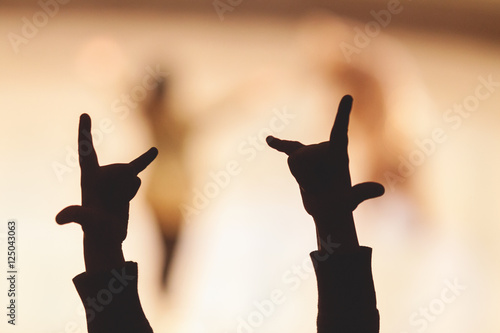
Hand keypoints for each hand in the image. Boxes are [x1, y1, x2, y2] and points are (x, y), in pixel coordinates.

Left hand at [56, 114, 157, 246]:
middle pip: (122, 171)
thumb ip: (76, 215)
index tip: (85, 114)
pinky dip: (146, 159)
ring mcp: (114, 179)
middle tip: (114, 205)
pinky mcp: (126, 185)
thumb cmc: (95, 230)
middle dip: (125, 187)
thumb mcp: (87, 221)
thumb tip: (59, 219)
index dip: (85, 133)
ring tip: (119, 205)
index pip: (86, 151)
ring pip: (131, 175)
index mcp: (88, 178)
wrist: (108, 238)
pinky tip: (154, 150)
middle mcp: (100, 175)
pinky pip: (138, 170)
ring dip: (130, 191)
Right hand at [267, 95, 383, 248]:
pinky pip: (287, 148)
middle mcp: (326, 149)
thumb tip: (379, 190)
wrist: (328, 212)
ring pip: (295, 161)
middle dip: (306, 177)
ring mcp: (312, 154)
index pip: (340, 131)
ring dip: (301, 178)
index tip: (348, 96)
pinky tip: (268, 139)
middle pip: (305, 156)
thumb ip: (361, 192)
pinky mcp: (300, 160)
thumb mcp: (350, 200)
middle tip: (319, 188)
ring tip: (312, 186)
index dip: (342, 114)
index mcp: (340, 154)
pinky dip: (278, 144)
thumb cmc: (341, 206)